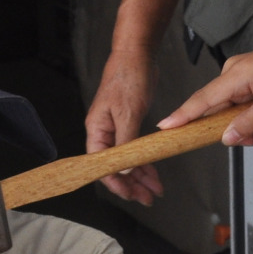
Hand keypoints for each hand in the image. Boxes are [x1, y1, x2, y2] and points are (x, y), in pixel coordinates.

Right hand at [85, 46, 162, 205]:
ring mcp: (117, 128)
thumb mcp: (128, 112)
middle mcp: (104, 132)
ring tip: (155, 190)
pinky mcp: (129, 123)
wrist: (137, 54)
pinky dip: (146, 161)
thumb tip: (123, 170)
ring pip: (127, 160)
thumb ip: (125, 143)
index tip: (130, 195)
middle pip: (114, 167)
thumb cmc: (128, 77)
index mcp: (97, 129)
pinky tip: (154, 172)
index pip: (101, 165)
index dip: (115, 183)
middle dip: (131, 184)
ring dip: (141, 176)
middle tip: (147, 198)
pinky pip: (135, 149)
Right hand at [158, 27, 252, 145]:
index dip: (182, 116)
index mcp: (235, 76)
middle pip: (224, 115)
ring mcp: (241, 79)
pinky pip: (249, 108)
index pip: (201, 101)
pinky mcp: (251, 82)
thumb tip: (225, 138)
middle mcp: (232, 75)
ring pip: (239, 116)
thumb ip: (251, 123)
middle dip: (251, 129)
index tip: (163, 128)